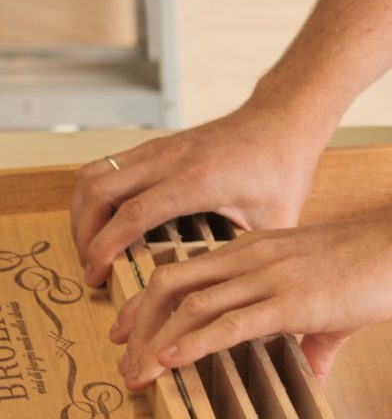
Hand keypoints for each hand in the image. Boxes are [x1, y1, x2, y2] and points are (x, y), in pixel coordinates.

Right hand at [70, 105, 320, 286]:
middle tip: (90, 269)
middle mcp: (171, 158)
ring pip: (94, 173)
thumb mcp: (275, 219)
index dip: (106, 247)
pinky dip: (93, 195)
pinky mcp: (155, 145)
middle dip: (84, 234)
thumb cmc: (281, 169)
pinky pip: (106, 165)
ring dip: (82, 212)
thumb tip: (234, 297)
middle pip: (99, 190)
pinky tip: (103, 222)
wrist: (281, 121)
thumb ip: (250, 257)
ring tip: (89, 248)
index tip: (96, 276)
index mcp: (199, 180)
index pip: (134, 213)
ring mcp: (159, 147)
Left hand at [109, 200, 391, 386]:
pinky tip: (173, 361)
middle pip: (170, 283)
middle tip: (124, 357)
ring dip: (156, 341)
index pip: (184, 269)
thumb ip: (312, 337)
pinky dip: (193, 342)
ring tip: (139, 374)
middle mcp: (253, 257)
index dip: (148, 302)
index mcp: (256, 250)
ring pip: (191, 304)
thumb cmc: (377, 267)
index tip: (132, 332)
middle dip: (137, 322)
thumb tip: (312, 372)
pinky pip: (229, 321)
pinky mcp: (292, 301)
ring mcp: (270, 276)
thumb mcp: (331, 301)